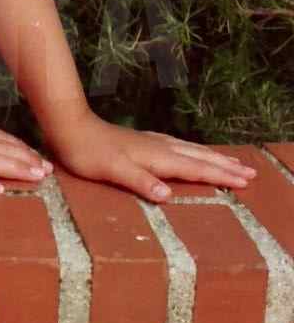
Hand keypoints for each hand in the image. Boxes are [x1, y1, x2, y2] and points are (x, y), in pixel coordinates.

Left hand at [45, 110, 255, 200]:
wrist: (70, 126)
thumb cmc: (88, 153)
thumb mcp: (112, 171)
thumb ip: (140, 182)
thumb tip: (168, 196)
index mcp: (157, 157)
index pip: (196, 169)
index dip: (220, 176)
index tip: (244, 182)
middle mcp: (160, 148)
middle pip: (200, 157)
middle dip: (226, 166)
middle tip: (251, 173)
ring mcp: (152, 142)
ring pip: (192, 150)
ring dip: (214, 157)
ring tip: (234, 162)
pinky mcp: (144, 141)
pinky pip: (180, 147)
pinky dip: (195, 151)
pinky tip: (194, 152)